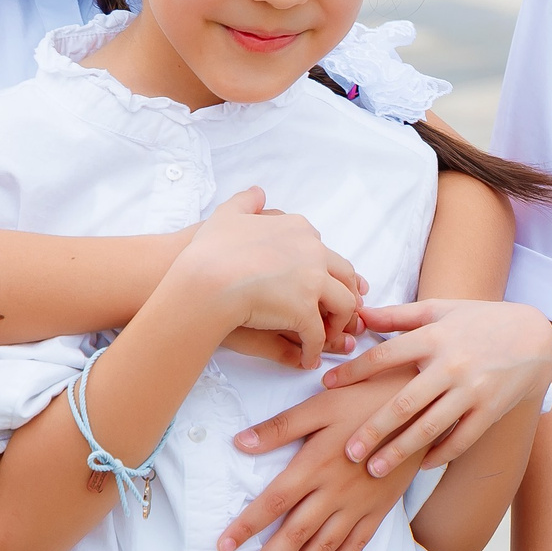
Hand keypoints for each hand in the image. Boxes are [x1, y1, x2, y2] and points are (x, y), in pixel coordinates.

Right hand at [173, 188, 363, 369]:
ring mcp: (313, 281)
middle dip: (346, 294)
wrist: (205, 278)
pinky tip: (308, 358)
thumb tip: (258, 192)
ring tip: (327, 337)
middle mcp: (314, 252)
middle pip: (344, 276)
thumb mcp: (227, 215)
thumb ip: (246, 202)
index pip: (325, 250)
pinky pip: (318, 334)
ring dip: (338, 323)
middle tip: (342, 312)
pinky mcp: (305, 311)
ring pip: (342, 305)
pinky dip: (315, 348)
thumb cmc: (209, 249)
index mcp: (299, 229)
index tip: (326, 281)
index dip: (327, 269)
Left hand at [213, 379, 417, 550]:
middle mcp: (333, 492)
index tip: (223, 548)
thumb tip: (240, 442)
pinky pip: (356, 546)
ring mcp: (358, 505)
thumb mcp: (321, 404)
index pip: (272, 502)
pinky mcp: (379, 510)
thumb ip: (281, 426)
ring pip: (322, 548)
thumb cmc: (365, 400)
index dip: (246, 526)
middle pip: (293, 535)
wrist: (421, 410)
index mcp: (314, 465)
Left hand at [319, 300, 551, 476]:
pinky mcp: (489, 411)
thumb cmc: (480, 321)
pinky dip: (438, 455)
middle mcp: (451, 365)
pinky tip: (419, 466)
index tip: (326, 386)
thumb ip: (399, 315)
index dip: (353, 371)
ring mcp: (472, 391)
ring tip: (374, 470)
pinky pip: (460, 440)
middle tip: (347, 452)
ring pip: (429, 428)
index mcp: (434, 337)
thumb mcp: (441, 310)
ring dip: (399, 452)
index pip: (384, 355)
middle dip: (372, 430)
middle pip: (403, 403)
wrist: (533, 337)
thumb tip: (361, 315)